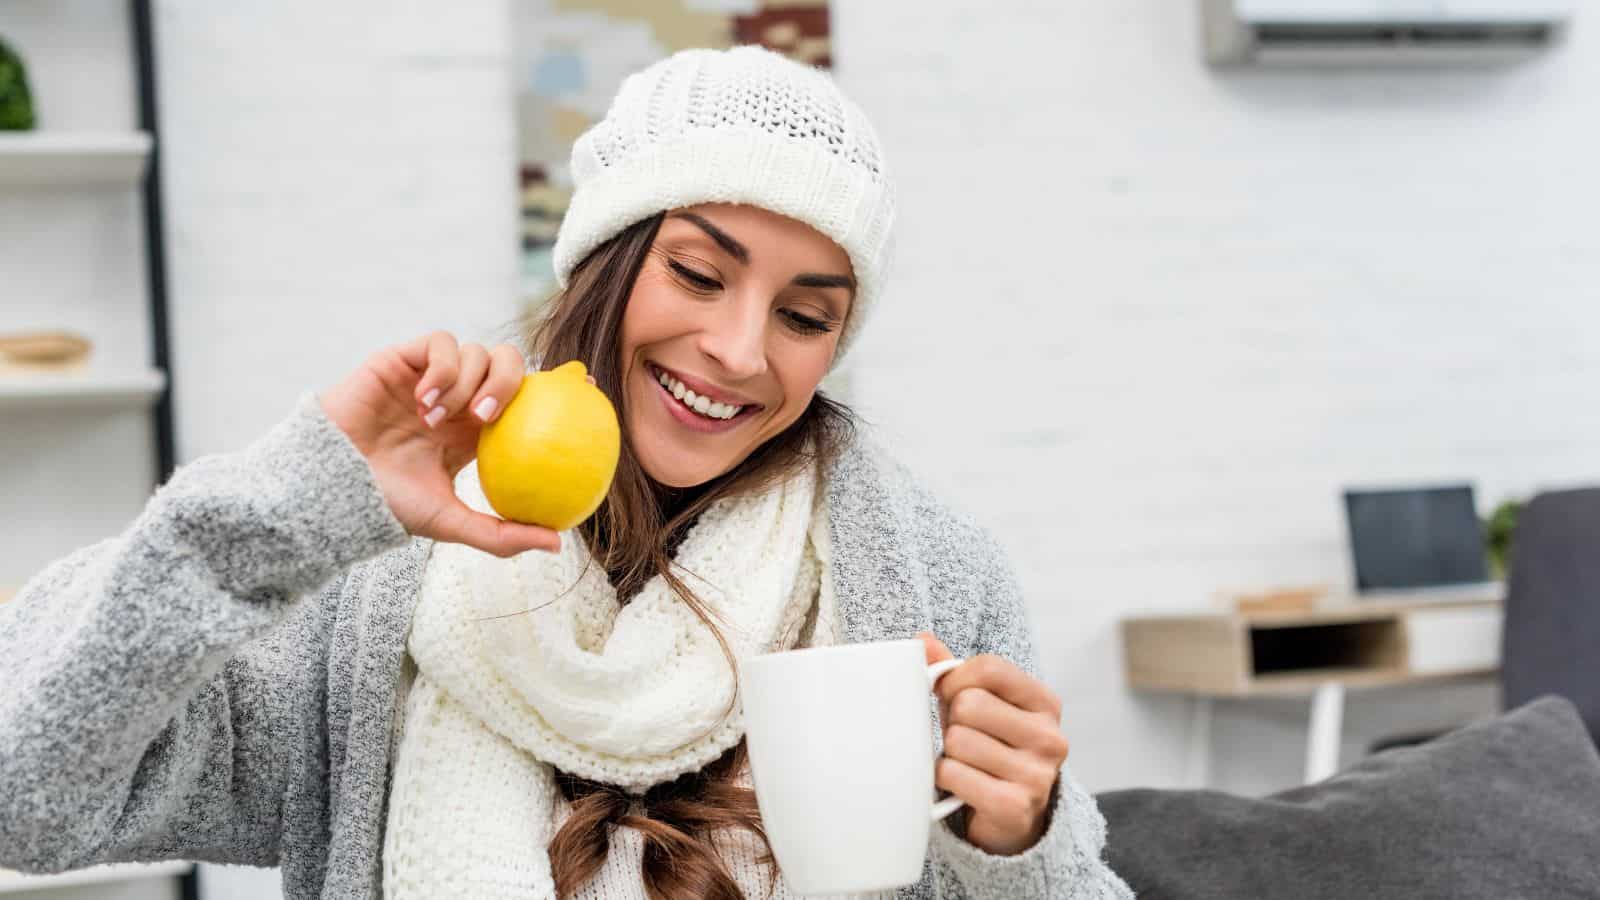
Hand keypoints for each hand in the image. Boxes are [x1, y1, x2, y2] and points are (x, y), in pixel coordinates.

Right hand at [319, 330, 562, 557]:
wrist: (331, 484)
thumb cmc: (386, 504)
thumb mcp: (450, 523)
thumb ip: (500, 533)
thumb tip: (557, 544)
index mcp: (477, 430)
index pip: (527, 396)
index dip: (560, 383)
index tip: (587, 385)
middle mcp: (460, 397)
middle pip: (509, 362)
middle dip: (510, 380)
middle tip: (489, 416)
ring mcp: (432, 375)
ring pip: (476, 350)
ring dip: (465, 383)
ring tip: (437, 420)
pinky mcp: (404, 358)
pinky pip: (441, 342)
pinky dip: (442, 369)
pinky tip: (424, 400)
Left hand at [919, 631, 1069, 855]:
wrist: (1013, 817)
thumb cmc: (992, 748)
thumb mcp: (980, 705)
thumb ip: (954, 672)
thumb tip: (921, 640)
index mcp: (1045, 703)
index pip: (989, 667)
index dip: (956, 679)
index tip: (952, 695)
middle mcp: (1050, 737)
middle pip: (969, 704)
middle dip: (952, 721)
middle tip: (964, 737)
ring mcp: (1037, 774)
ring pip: (957, 740)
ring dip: (949, 753)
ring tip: (966, 763)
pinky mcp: (1014, 806)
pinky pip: (953, 774)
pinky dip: (945, 778)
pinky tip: (962, 784)